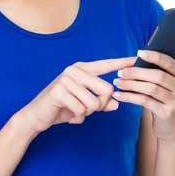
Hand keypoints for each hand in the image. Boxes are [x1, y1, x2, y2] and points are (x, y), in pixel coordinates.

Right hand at [20, 56, 138, 136]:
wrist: (37, 115)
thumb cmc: (62, 107)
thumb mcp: (85, 105)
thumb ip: (101, 103)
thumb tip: (116, 104)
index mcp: (82, 69)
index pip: (107, 64)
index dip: (123, 62)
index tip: (137, 57)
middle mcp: (75, 70)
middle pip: (107, 90)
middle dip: (100, 106)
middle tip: (87, 110)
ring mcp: (66, 80)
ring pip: (94, 103)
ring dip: (87, 113)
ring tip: (76, 112)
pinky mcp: (59, 91)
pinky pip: (81, 109)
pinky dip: (77, 118)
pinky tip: (69, 116)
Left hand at [111, 43, 174, 144]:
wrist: (171, 128)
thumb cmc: (166, 99)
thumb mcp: (172, 83)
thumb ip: (173, 65)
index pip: (170, 62)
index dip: (154, 56)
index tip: (139, 53)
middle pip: (158, 76)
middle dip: (137, 72)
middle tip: (121, 71)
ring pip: (150, 89)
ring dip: (131, 84)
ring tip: (117, 82)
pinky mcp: (166, 113)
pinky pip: (145, 102)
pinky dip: (130, 97)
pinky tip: (119, 95)